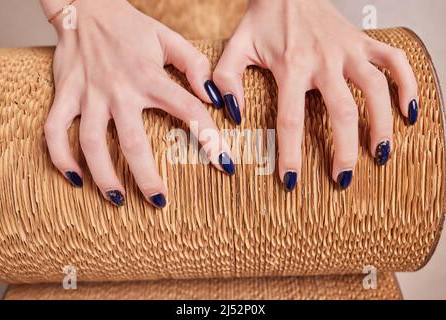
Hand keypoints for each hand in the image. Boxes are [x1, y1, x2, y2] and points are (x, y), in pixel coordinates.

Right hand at [42, 0, 233, 207]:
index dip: (210, 139)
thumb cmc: (130, 27)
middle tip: (160, 202)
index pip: (187, 111)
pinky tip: (75, 177)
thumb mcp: (168, 39)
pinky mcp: (65, 94)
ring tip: (118, 200)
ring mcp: (88, 94)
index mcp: (150, 77)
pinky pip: (54, 130)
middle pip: (133, 142)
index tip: (225, 165)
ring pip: (92, 143)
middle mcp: (119, 90)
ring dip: (104, 175)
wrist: (86, 5)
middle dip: (148, 177)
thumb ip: (194, 65)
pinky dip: (60, 156)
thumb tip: (213, 97)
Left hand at [213, 0, 417, 190]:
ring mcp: (349, 50)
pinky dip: (408, 85)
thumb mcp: (236, 47)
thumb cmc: (263, 18)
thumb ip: (226, 80)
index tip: (292, 181)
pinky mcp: (364, 41)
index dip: (290, 154)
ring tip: (380, 154)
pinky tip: (409, 112)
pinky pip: (395, 61)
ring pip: (376, 89)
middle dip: (344, 150)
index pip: (291, 120)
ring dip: (382, 124)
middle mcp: (325, 60)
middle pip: (342, 112)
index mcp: (291, 66)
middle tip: (343, 178)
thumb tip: (232, 113)